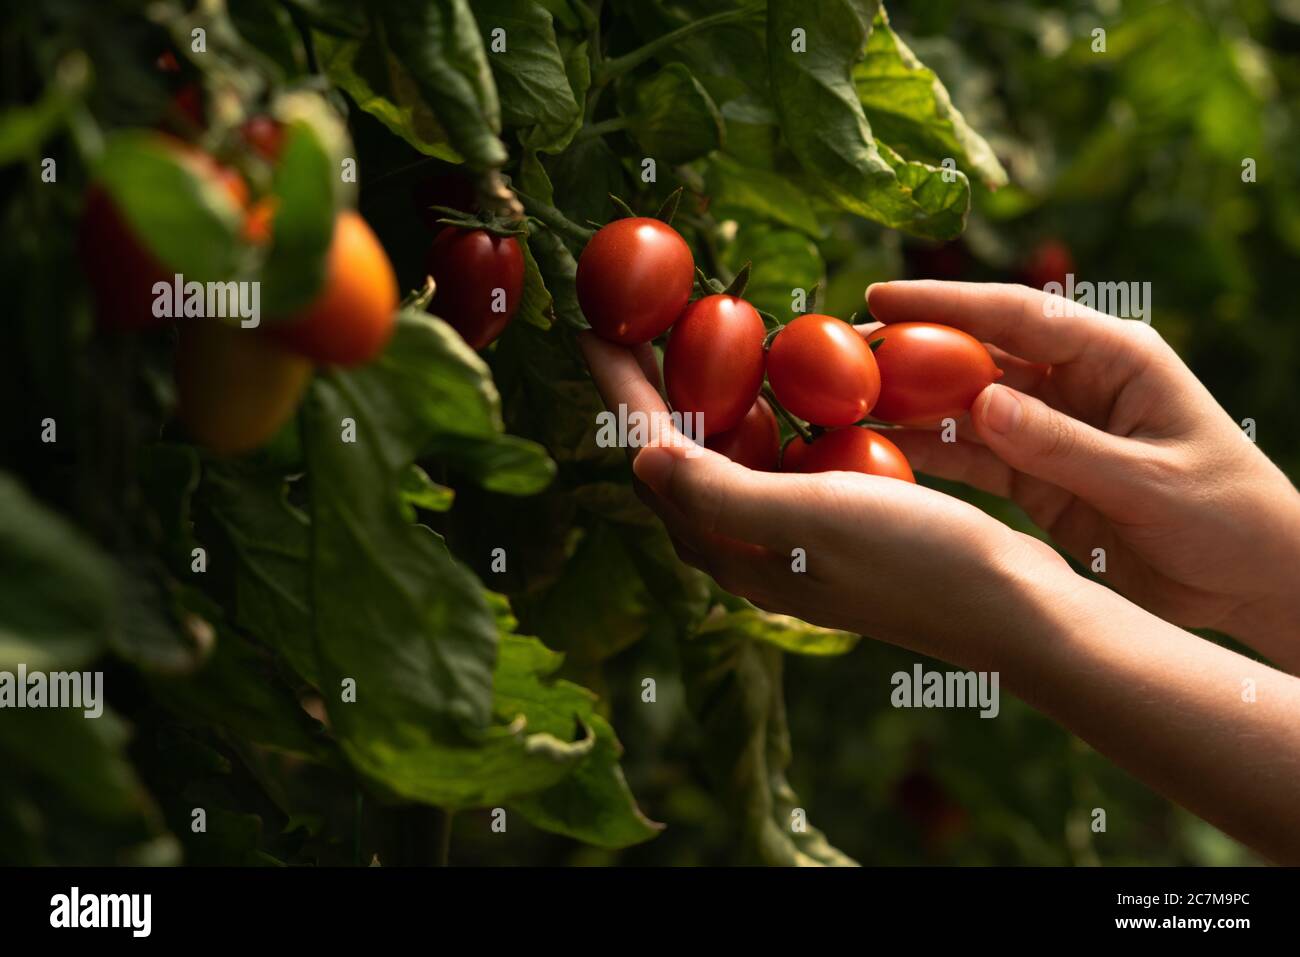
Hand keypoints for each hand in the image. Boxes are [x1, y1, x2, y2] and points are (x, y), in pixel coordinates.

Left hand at [577, 331, 1076, 668]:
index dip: (619, 392)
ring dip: (704, 397)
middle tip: (631, 319)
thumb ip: (720, 494)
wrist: (1013, 608)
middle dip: (650, 388)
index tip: (587, 328)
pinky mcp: (834, 524)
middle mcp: (750, 546)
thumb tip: (640, 458)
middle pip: (679, 454)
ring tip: (691, 335)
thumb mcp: (811, 522)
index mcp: (732, 548)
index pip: (654, 457)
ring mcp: (792, 538)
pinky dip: (765, 415)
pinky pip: (779, 459)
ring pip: (726, 456)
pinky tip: (777, 381)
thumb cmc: (917, 562)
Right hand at [868, 281, 1299, 668]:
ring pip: (966, 410)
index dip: (943, 303)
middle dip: (911, 355)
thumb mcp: (1150, 480)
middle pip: (979, 357)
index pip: (1016, 316)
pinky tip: (884, 458)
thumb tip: (981, 403)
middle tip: (841, 361)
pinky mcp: (1040, 479)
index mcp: (1116, 357)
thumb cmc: (1227, 517)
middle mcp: (1076, 384)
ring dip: (911, 410)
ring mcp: (1053, 431)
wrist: (1254, 581)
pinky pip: (975, 460)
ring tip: (845, 410)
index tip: (877, 300)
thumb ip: (1065, 445)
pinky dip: (932, 459)